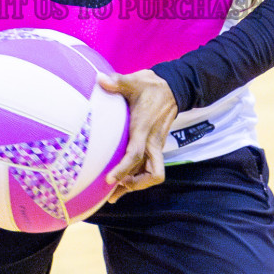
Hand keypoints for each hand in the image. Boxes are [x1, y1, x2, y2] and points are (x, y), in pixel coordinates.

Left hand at [98, 69, 179, 202]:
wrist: (174, 88)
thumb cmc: (152, 86)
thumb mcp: (135, 81)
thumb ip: (117, 82)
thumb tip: (100, 79)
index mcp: (143, 128)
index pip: (135, 154)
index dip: (123, 169)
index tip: (109, 180)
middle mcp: (152, 141)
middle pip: (151, 173)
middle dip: (134, 185)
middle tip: (113, 192)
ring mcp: (155, 145)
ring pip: (150, 173)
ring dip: (135, 184)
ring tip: (114, 195)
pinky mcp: (155, 145)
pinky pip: (148, 167)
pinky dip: (137, 176)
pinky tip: (122, 182)